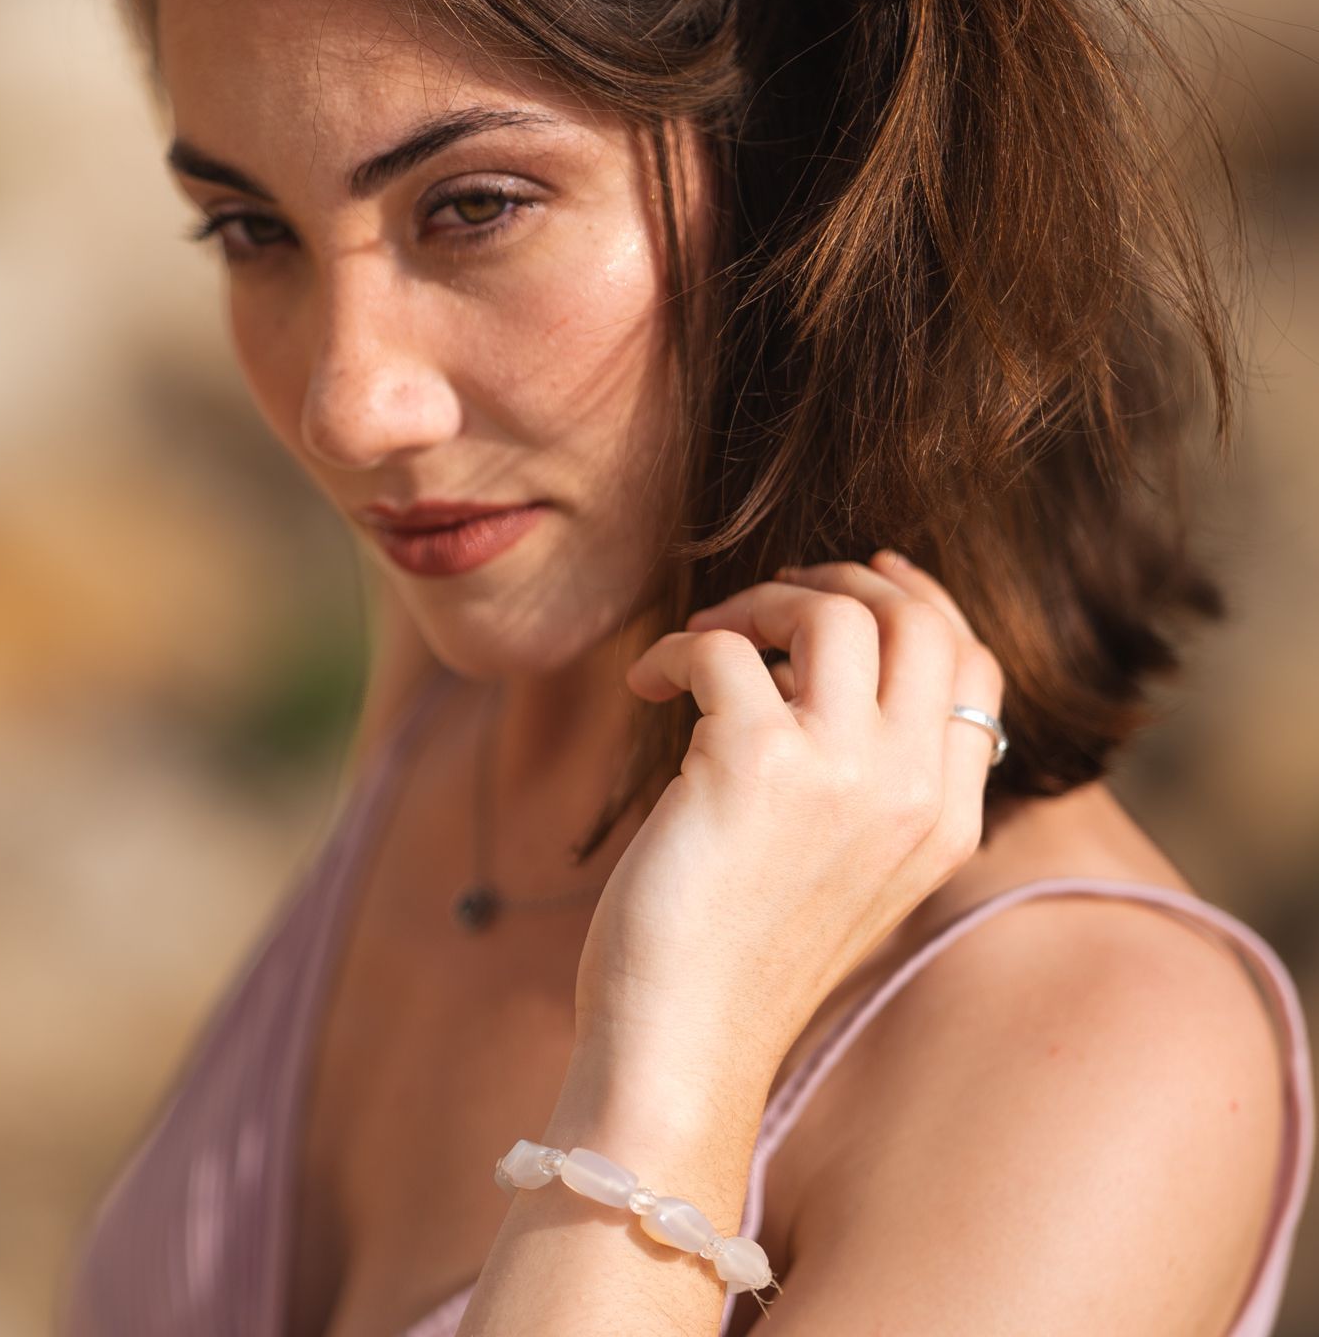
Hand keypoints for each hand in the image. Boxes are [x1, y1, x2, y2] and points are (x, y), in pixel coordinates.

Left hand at [571, 548, 1005, 1104]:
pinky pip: (725, 647)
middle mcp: (912, 792)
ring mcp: (844, 774)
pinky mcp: (756, 762)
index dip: (920, 599)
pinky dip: (678, 648)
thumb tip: (825, 662)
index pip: (974, 665)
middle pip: (919, 619)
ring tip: (706, 641)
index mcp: (947, 821)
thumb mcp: (847, 870)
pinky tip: (646, 684)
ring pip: (837, 609)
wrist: (682, 1047)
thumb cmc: (740, 958)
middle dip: (839, 581)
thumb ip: (868, 782)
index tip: (862, 572)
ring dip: (759, 601)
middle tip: (769, 601)